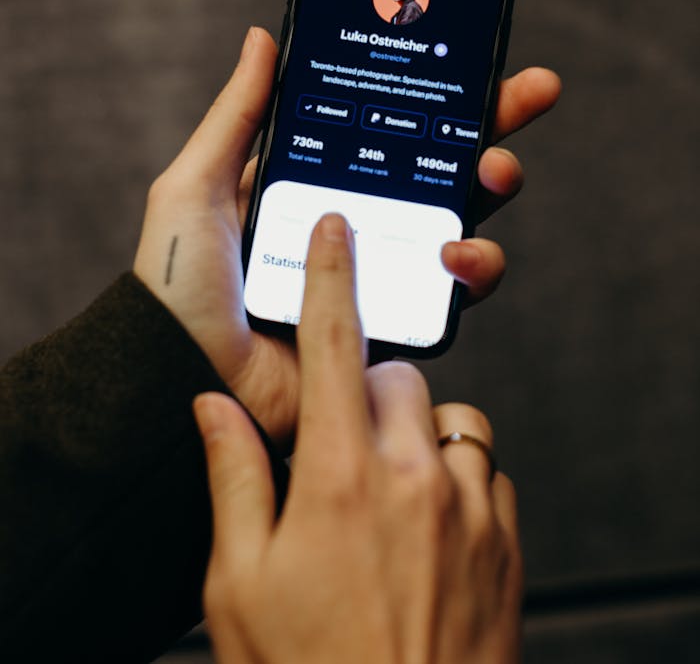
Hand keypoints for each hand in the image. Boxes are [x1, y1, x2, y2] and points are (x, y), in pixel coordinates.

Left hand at [134, 27, 559, 447]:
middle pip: (441, 166)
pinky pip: (454, 292)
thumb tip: (264, 38)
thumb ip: (238, 115)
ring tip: (491, 177)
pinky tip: (454, 254)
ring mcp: (381, 272)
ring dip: (491, 191)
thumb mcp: (197, 184)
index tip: (487, 61)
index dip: (440, 96)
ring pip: (462, 223)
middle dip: (494, 125)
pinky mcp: (396, 323)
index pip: (389, 128)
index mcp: (316, 182)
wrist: (182, 378)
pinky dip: (472, 268)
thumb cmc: (177, 284)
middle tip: (530, 95)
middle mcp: (356, 222)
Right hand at [195, 214, 522, 663]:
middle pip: (397, 376)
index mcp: (339, 478)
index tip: (337, 227)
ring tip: (383, 492)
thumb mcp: (239, 586)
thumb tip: (215, 405)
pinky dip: (457, 476)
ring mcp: (472, 508)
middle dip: (365, 391)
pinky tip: (427, 527)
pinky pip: (487, 469)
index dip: (333, 273)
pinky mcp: (507, 540)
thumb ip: (232, 477)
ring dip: (416, 434)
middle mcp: (415, 477)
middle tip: (336, 452)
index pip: (336, 344)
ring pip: (451, 418)